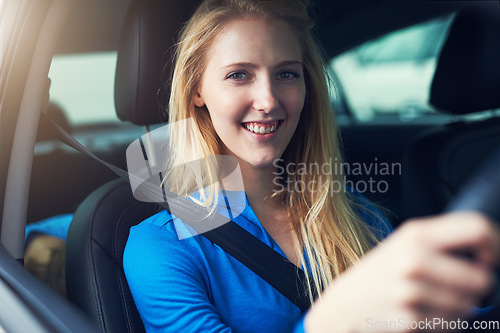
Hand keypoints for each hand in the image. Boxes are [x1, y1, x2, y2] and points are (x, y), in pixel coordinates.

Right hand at [305, 212, 498, 332]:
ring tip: (433, 301)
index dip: (494, 245)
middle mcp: (414, 258)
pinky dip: (443, 323)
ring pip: (469, 306)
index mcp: (416, 233)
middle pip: (481, 277)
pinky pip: (451, 325)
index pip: (477, 228)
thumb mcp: (404, 243)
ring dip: (458, 308)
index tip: (490, 260)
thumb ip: (441, 241)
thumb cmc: (380, 273)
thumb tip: (488, 251)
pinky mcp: (410, 318)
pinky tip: (422, 314)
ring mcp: (411, 290)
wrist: (344, 303)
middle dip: (477, 288)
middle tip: (459, 287)